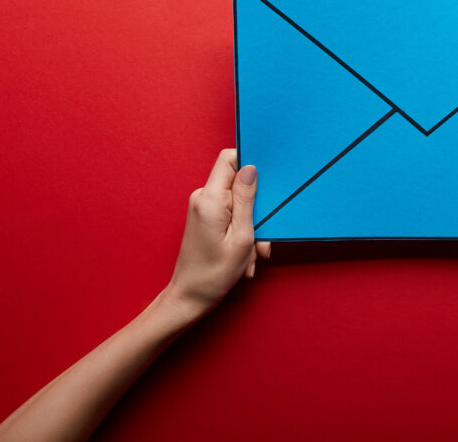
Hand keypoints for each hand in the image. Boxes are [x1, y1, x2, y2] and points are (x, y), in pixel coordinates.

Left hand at [163, 149, 270, 320]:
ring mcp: (202, 208)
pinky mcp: (204, 217)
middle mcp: (202, 198)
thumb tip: (251, 168)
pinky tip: (243, 256)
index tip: (268, 180)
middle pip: (237, 183)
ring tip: (251, 254)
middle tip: (261, 237)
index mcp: (209, 199)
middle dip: (256, 207)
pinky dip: (242, 232)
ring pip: (238, 203)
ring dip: (251, 226)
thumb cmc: (214, 274)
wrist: (189, 298)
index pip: (229, 159)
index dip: (250, 163)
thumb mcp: (241, 237)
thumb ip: (247, 200)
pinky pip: (231, 215)